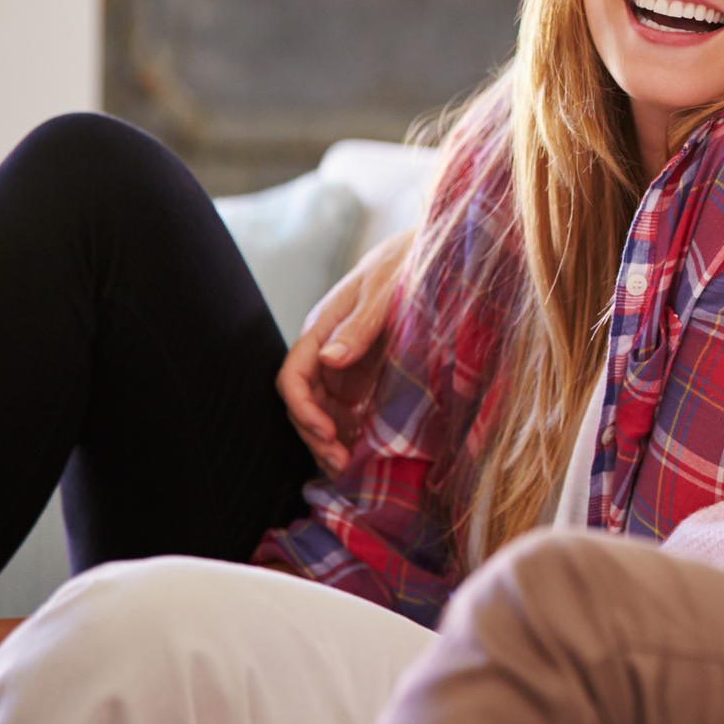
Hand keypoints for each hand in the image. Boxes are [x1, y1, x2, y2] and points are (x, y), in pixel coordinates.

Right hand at [278, 228, 412, 475]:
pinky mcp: (365, 376)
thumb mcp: (385, 292)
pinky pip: (347, 410)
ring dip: (329, 441)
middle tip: (340, 464)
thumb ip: (360, 326)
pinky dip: (349, 433)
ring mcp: (345, 366)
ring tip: (345, 468)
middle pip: (305, 402)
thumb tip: (330, 359)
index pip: (293, 376)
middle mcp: (327, 351)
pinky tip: (359, 454)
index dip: (304, 409)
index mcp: (322, 328)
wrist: (430, 255)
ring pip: (323, 411)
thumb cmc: (404, 267)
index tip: (328, 433)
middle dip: (315, 435)